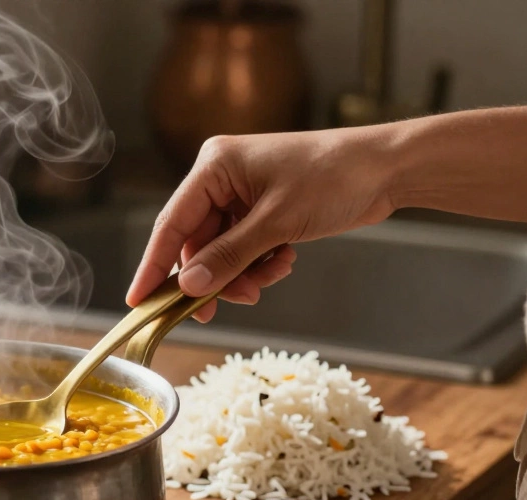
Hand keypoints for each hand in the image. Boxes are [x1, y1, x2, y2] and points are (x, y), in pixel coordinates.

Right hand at [127, 127, 397, 321]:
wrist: (388, 169)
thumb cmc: (334, 177)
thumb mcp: (277, 222)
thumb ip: (229, 256)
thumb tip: (190, 286)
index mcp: (215, 165)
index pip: (172, 223)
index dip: (153, 265)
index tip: (138, 300)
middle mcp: (222, 177)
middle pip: (197, 243)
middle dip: (215, 276)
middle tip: (227, 306)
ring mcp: (243, 194)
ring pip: (223, 250)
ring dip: (242, 273)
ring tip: (269, 279)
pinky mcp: (263, 209)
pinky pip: (245, 247)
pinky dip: (260, 263)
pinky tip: (283, 261)